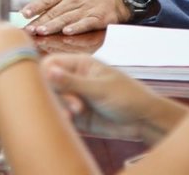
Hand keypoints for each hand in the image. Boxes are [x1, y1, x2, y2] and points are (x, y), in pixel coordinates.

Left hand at [21, 0, 128, 35]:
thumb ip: (55, 5)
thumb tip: (34, 17)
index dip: (36, 6)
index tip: (24, 14)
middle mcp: (75, 0)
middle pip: (55, 11)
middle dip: (40, 21)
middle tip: (28, 30)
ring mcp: (87, 9)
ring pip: (67, 18)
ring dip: (53, 25)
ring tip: (41, 32)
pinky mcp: (99, 17)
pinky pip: (86, 23)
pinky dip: (77, 27)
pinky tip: (68, 32)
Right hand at [41, 53, 173, 141]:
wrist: (143, 121)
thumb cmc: (127, 96)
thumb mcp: (99, 88)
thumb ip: (72, 82)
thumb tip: (47, 70)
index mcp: (79, 64)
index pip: (50, 64)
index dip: (44, 74)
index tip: (49, 87)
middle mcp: (72, 80)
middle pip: (47, 84)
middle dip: (56, 96)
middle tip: (74, 107)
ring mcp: (73, 98)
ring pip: (51, 101)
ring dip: (58, 109)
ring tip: (73, 117)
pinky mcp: (75, 116)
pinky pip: (59, 116)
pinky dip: (60, 120)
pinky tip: (70, 124)